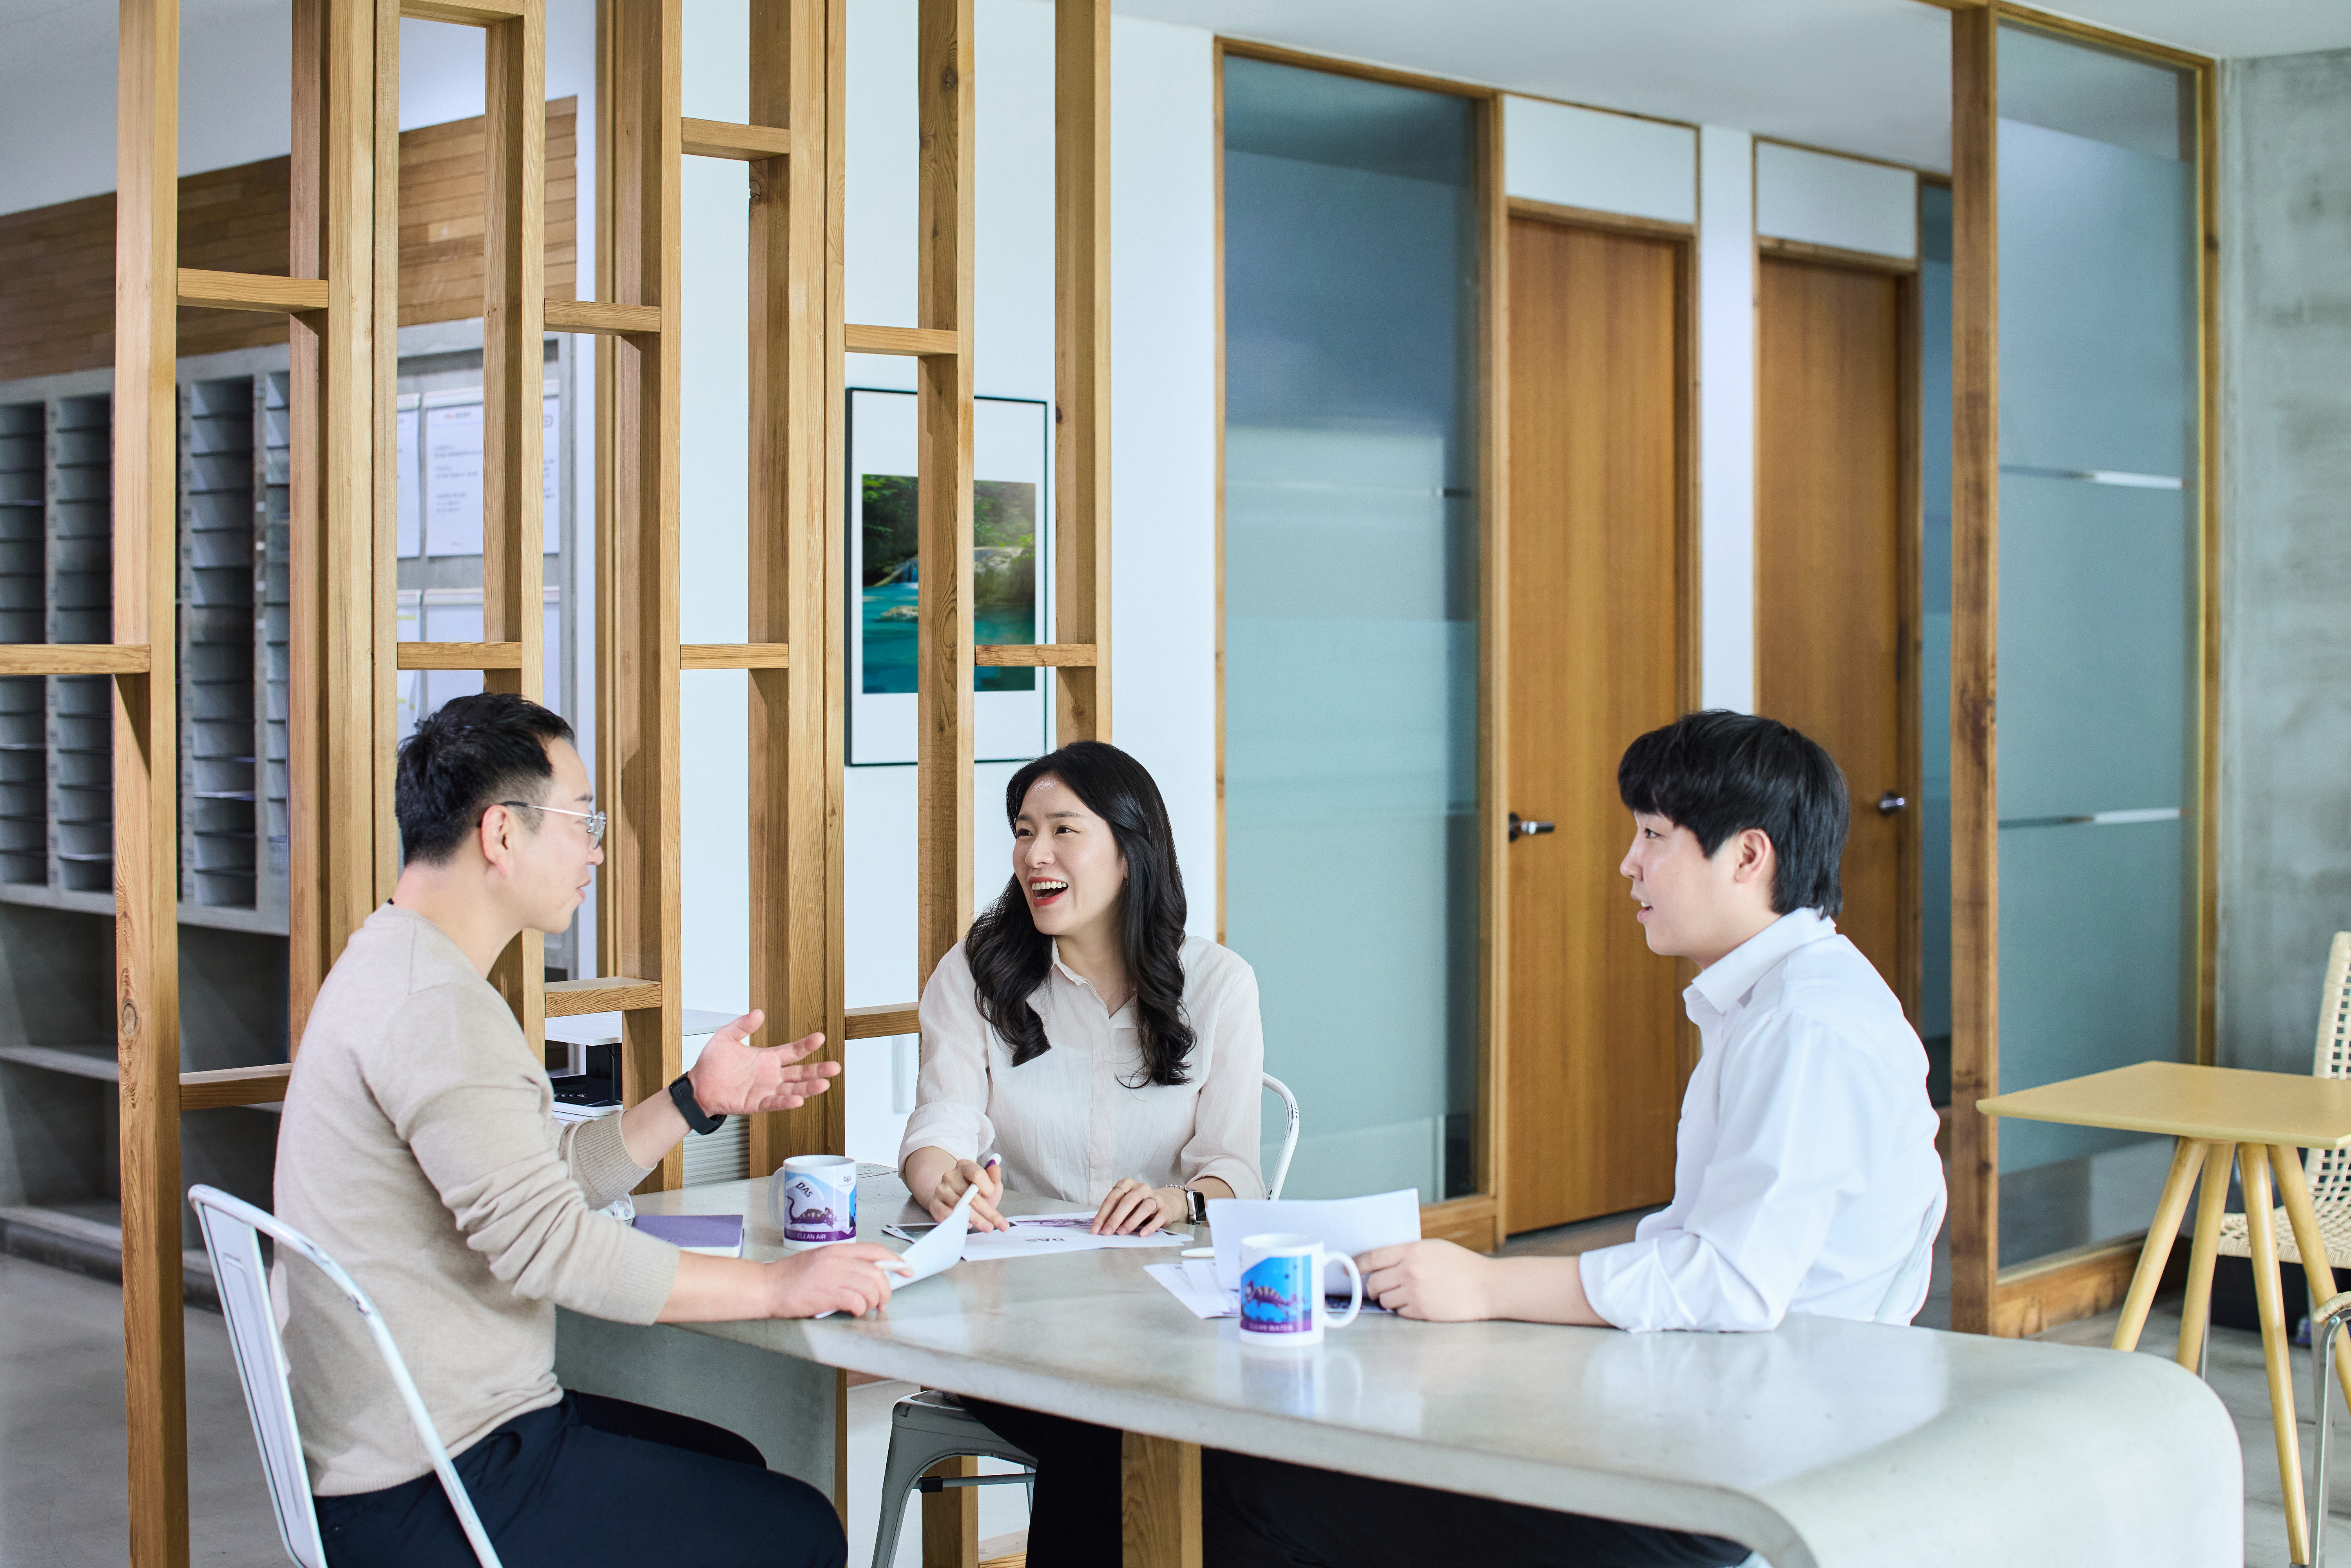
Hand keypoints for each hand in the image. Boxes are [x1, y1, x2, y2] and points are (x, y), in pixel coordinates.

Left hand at [685, 1011, 839, 1115]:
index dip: (806, 1045)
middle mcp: (770, 1075)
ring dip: (808, 1088)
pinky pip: (774, 1103)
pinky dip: (785, 1102)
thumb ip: (743, 1026)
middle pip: (800, 1072)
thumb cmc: (712, 1064)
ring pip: (792, 1089)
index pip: (793, 1051)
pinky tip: (798, 1100)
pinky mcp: (755, 1103)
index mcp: (767, 1058)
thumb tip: (758, 1013)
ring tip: (824, 1084)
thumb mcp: (726, 1037)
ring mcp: (765, 1090)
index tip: (820, 1037)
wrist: (697, 1086)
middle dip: (818, 1070)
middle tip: (834, 1067)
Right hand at [766, 1242, 909, 1317]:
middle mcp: (836, 1259)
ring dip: (873, 1302)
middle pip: (877, 1271)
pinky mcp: (826, 1293)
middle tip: (883, 1301)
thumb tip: (868, 1275)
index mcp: (836, 1249)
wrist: (766, 1287)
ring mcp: (831, 1275)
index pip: (875, 1250)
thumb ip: (843, 1264)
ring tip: (866, 1308)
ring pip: (870, 1286)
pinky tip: (853, 1311)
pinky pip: (856, 1301)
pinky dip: (860, 1309)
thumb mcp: (819, 1261)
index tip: (906, 1269)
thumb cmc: (790, 1278)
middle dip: (886, 1289)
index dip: (895, 1260)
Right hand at [926, 1158, 1008, 1231]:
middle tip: (999, 1224)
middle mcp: (951, 1176)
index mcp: (965, 1166)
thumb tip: (995, 1167)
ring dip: (976, 1220)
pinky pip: (945, 1214)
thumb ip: (994, 1177)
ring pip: (961, 1207)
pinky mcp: (934, 1203)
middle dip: (987, 1212)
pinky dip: (957, 1221)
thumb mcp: (989, 1183)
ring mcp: (941, 1190)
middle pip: (971, 1196)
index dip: (987, 1186)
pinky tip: (967, 1225)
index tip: (991, 1194)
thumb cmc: (975, 1190)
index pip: (977, 1174)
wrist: (954, 1196)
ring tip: (987, 1227)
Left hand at [1091, 1179, 1181, 1235]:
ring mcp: (1155, 1197)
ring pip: (1144, 1207)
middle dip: (1115, 1218)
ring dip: (1131, 1221)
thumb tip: (1101, 1228)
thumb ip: (1115, 1212)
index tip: (1095, 1229)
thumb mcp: (1126, 1205)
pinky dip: (1150, 1226)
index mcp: (1128, 1184)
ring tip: (1122, 1233)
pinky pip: (1158, 1217)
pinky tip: (1142, 1234)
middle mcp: (1141, 1188)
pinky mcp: (1165, 1209)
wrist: (1167, 1203)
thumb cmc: (1140, 1205)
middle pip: (1127, 1201)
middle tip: (1107, 1232)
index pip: (1113, 1198)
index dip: (1103, 1214)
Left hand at [1356, 1239, 1494, 1320]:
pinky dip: (1404, 1310)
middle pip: (1373, 1283)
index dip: (1356, 1265)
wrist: (1487, 1287)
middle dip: (1372, 1287)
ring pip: (1384, 1300)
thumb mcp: (1434, 1248)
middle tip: (1379, 1289)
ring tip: (1406, 1295)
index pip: (1372, 1257)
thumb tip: (1382, 1261)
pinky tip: (1419, 1303)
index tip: (1349, 1270)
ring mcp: (1414, 1293)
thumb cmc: (1463, 1266)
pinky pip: (1400, 1313)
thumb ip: (1408, 1252)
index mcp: (1412, 1251)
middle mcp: (1409, 1271)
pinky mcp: (1421, 1311)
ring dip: (1389, 1299)